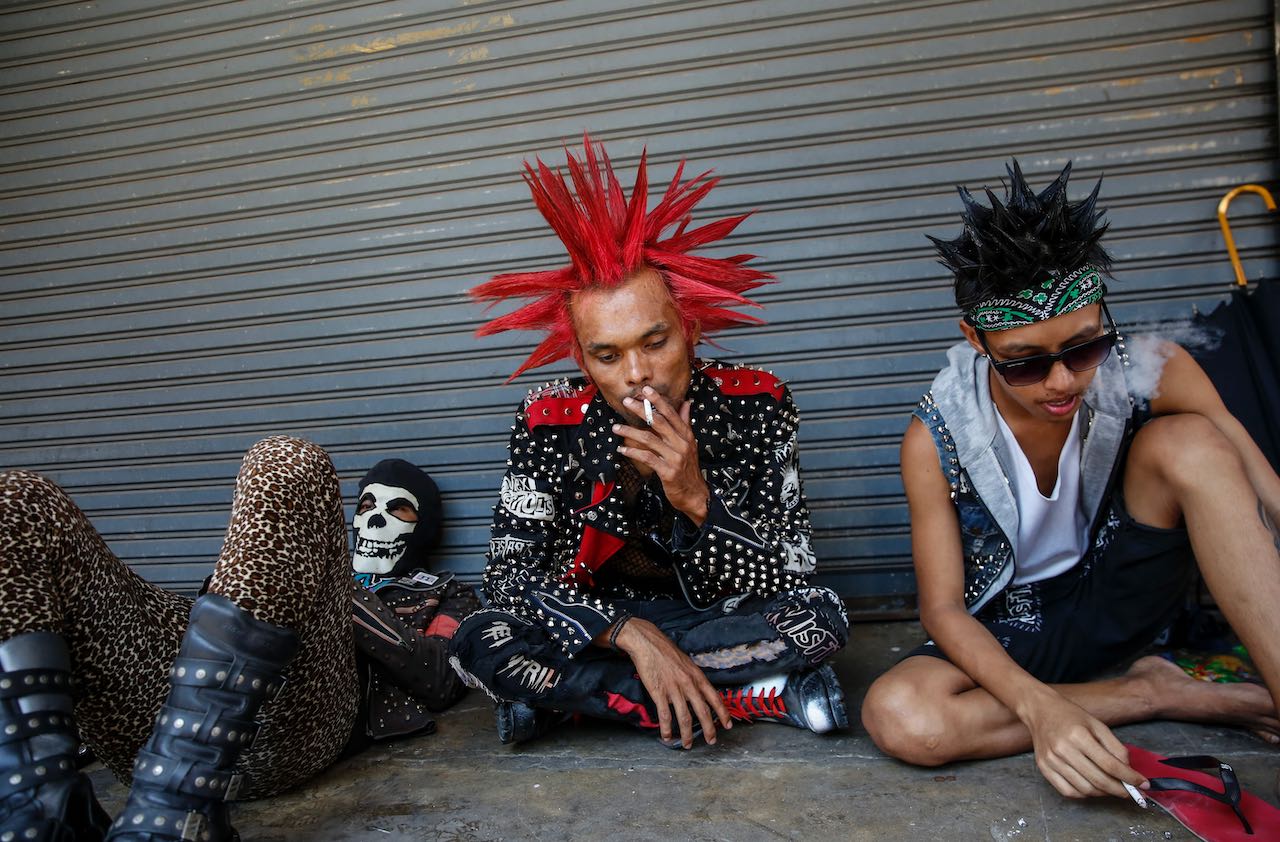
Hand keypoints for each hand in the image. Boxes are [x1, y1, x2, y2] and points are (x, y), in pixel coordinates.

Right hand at [612, 617, 731, 747]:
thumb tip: (698, 692)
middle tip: (711, 741)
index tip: (728, 725)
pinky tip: (667, 737)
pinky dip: (666, 729)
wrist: (648, 643)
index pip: (715, 698)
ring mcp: (674, 689)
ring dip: (687, 734)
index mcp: (697, 676)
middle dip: (709, 729)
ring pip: (684, 717)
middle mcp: (689, 684)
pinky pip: (665, 715)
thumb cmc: (666, 651)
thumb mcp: (687, 663)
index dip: (723, 713)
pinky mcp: (659, 693)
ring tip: (687, 744)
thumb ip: (693, 678)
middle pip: (703, 711)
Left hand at [613, 386, 710, 524]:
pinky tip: (622, 449)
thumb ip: (685, 423)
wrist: (695, 494)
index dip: (658, 401)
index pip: (671, 413)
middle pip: (659, 422)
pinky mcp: (667, 471)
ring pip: (649, 439)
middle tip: (626, 402)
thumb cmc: (688, 468)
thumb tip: (686, 402)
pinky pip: (647, 458)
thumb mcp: (690, 444)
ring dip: (630, 432)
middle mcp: (681, 444)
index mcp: (686, 436)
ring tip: (616, 427)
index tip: (646, 390)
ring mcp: (675, 458)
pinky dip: (633, 452)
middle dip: (641, 410)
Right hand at [1022, 691, 1147, 798]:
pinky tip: (1092, 787)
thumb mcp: (1098, 725)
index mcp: (1078, 735)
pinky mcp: (1043, 768)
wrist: (1040, 710)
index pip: (1110, 765)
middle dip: (1120, 790)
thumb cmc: (1070, 716)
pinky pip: (1068, 791)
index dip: (1129, 777)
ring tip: (1112, 787)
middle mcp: (1063, 749)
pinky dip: (1084, 794)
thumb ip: (1115, 747)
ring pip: (1085, 789)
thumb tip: (1128, 771)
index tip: (1142, 783)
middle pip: (1098, 780)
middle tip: (1131, 791)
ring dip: (1103, 793)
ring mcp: (1051, 760)